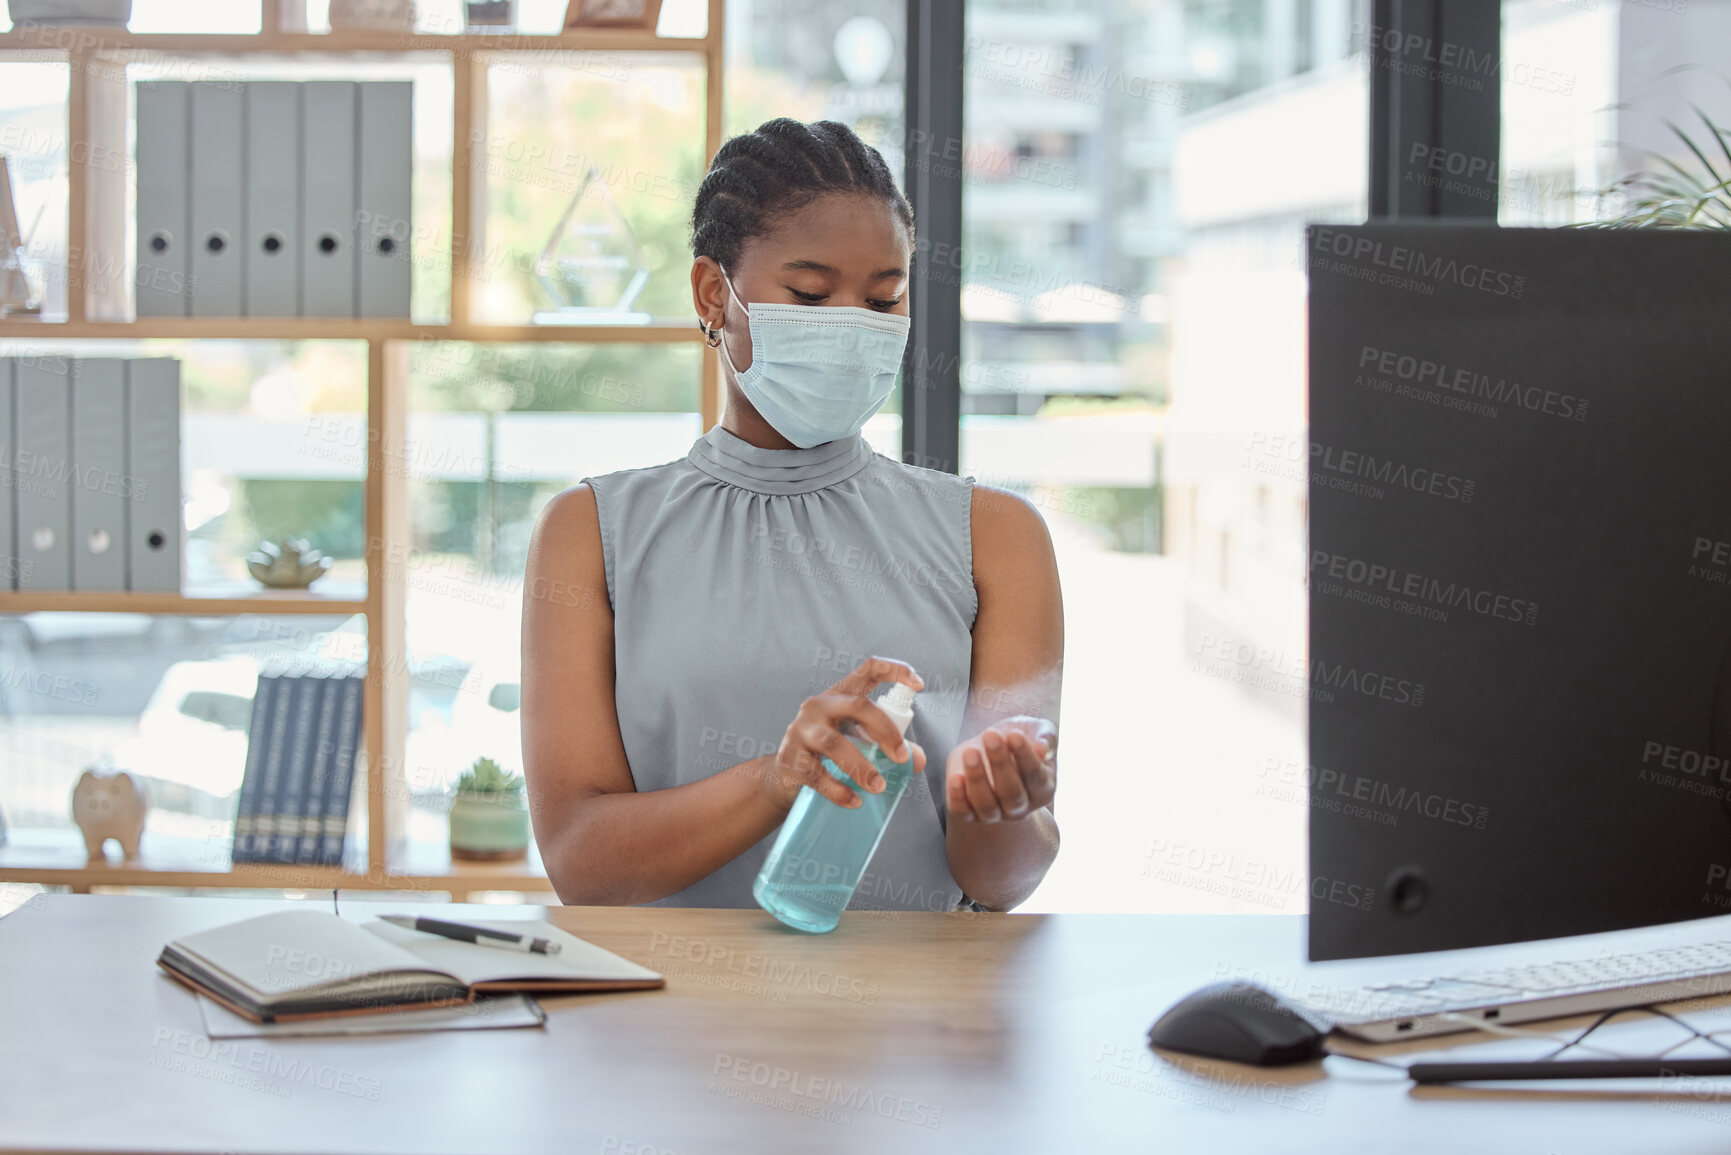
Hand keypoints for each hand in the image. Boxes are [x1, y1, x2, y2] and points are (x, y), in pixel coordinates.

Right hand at [757, 657, 926, 810]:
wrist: (784, 777)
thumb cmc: (827, 753)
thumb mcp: (857, 741)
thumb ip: (889, 746)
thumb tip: (917, 760)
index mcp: (841, 695)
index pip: (868, 670)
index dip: (895, 671)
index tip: (919, 684)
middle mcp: (820, 706)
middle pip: (857, 706)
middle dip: (884, 730)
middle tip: (900, 757)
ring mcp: (802, 730)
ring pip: (834, 743)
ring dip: (860, 766)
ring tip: (878, 786)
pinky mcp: (790, 758)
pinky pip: (816, 774)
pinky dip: (838, 790)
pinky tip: (853, 801)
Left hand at [945, 716, 1056, 822]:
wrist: (989, 745)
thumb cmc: (1017, 737)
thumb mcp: (1038, 729)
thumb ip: (1046, 737)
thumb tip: (1042, 748)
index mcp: (1043, 788)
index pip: (1036, 777)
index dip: (1025, 756)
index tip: (1014, 734)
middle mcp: (1021, 806)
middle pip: (1012, 793)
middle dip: (1000, 763)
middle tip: (991, 735)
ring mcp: (996, 813)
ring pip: (987, 805)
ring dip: (977, 778)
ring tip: (970, 751)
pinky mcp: (970, 812)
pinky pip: (964, 811)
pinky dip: (959, 797)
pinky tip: (956, 776)